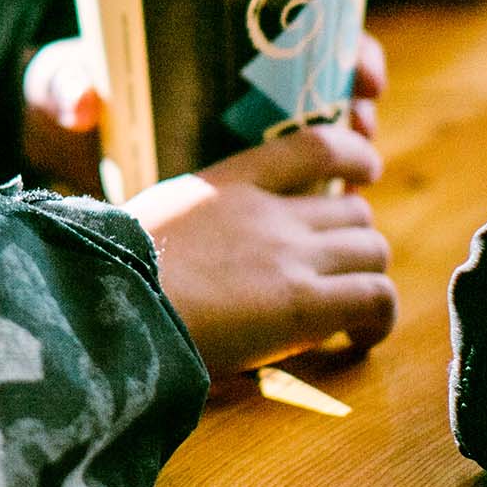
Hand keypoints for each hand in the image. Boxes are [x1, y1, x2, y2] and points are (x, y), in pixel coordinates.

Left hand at [21, 31, 384, 189]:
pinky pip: (303, 188)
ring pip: (330, 136)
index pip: (308, 30)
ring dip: (356, 149)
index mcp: (219, 44)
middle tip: (365, 120)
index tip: (363, 71)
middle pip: (333, 82)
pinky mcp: (243, 186)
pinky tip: (340, 210)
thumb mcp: (64, 84)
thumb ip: (67, 87)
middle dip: (362, 100)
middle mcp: (249, 84)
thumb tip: (80, 102)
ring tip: (360, 171)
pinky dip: (329, 195)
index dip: (349, 47)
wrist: (56, 144)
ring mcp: (250, 136)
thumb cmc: (68, 96)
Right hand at [125, 123, 395, 375]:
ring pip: (374, 251)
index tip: (365, 173)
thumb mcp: (158, 218)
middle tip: (334, 272)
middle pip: (356, 211)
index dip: (355, 156)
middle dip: (353, 240)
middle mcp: (271, 212)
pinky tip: (358, 340)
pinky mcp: (304, 306)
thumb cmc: (112, 271)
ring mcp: (290, 255)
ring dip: (367, 279)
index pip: (316, 145)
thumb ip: (200, 219)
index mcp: (229, 182)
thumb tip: (207, 245)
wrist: (107, 305)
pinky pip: (377, 299)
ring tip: (349, 313)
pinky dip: (379, 319)